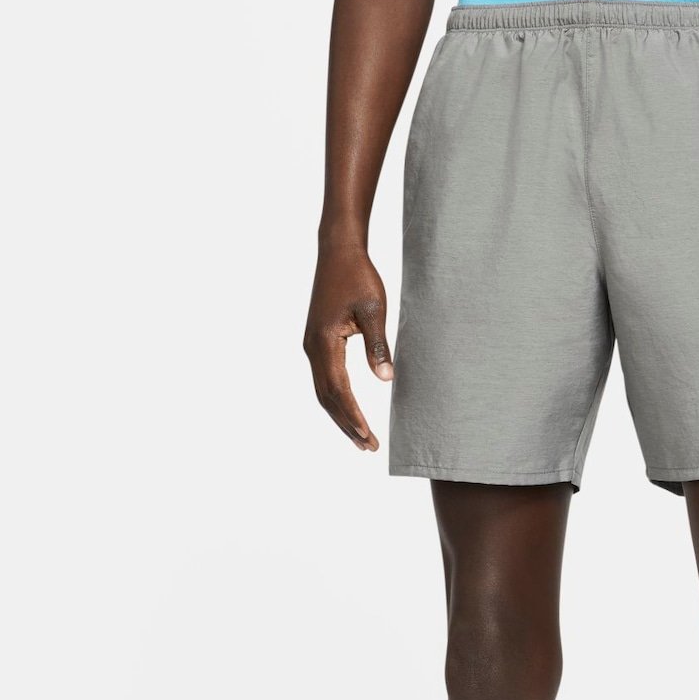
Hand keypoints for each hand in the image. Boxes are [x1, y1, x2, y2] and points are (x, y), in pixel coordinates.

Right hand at [303, 244, 391, 451]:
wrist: (338, 252)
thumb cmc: (358, 277)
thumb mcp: (375, 310)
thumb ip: (379, 345)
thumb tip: (386, 379)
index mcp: (324, 342)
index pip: (339, 390)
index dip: (354, 416)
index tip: (369, 437)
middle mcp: (312, 347)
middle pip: (327, 398)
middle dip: (347, 424)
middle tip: (369, 447)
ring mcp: (312, 345)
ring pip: (323, 391)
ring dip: (340, 416)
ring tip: (360, 438)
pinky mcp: (316, 342)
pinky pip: (324, 379)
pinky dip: (336, 400)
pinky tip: (349, 411)